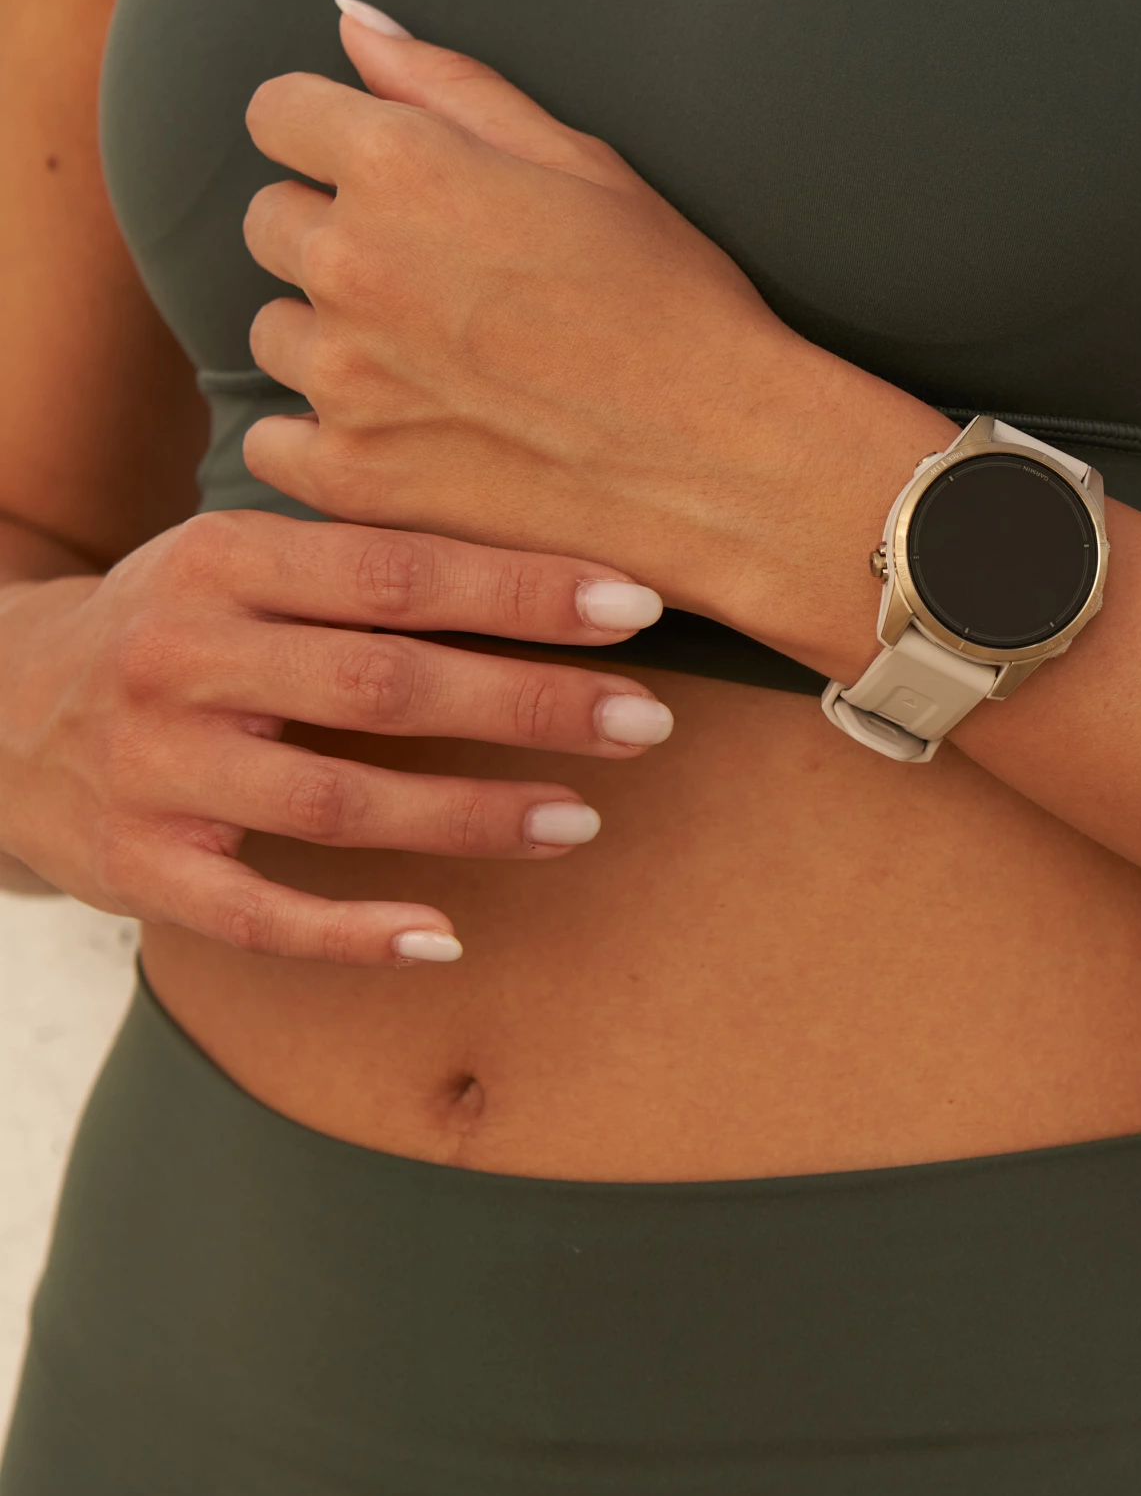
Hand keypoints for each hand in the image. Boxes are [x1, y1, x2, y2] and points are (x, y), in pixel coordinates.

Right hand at [0, 508, 675, 966]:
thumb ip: (358, 563)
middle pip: (382, 685)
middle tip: (644, 720)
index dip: (518, 591)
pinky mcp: (141, 871)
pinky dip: (354, 929)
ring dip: (470, 815)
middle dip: (528, 704)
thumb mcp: (236, 560)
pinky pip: (260, 915)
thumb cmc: (166, 624)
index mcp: (220, 561)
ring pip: (337, 802)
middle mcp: (185, 660)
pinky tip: (445, 934)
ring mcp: (158, 772)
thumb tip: (549, 562)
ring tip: (579, 817)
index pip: (395, 572)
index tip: (631, 603)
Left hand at [241, 4, 812, 615]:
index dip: (325, 134)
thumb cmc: (671, 298)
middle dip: (333, 233)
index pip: (277, 114)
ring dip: (330, 335)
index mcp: (401, 166)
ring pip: (275, 330)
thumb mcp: (580, 161)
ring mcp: (342, 377)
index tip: (374, 170)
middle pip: (269, 220)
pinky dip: (317, 436)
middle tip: (434, 276)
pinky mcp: (349, 474)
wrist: (722, 458)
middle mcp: (351, 263)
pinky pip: (271, 442)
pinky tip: (399, 431)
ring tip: (433, 360)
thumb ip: (449, 84)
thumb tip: (353, 24)